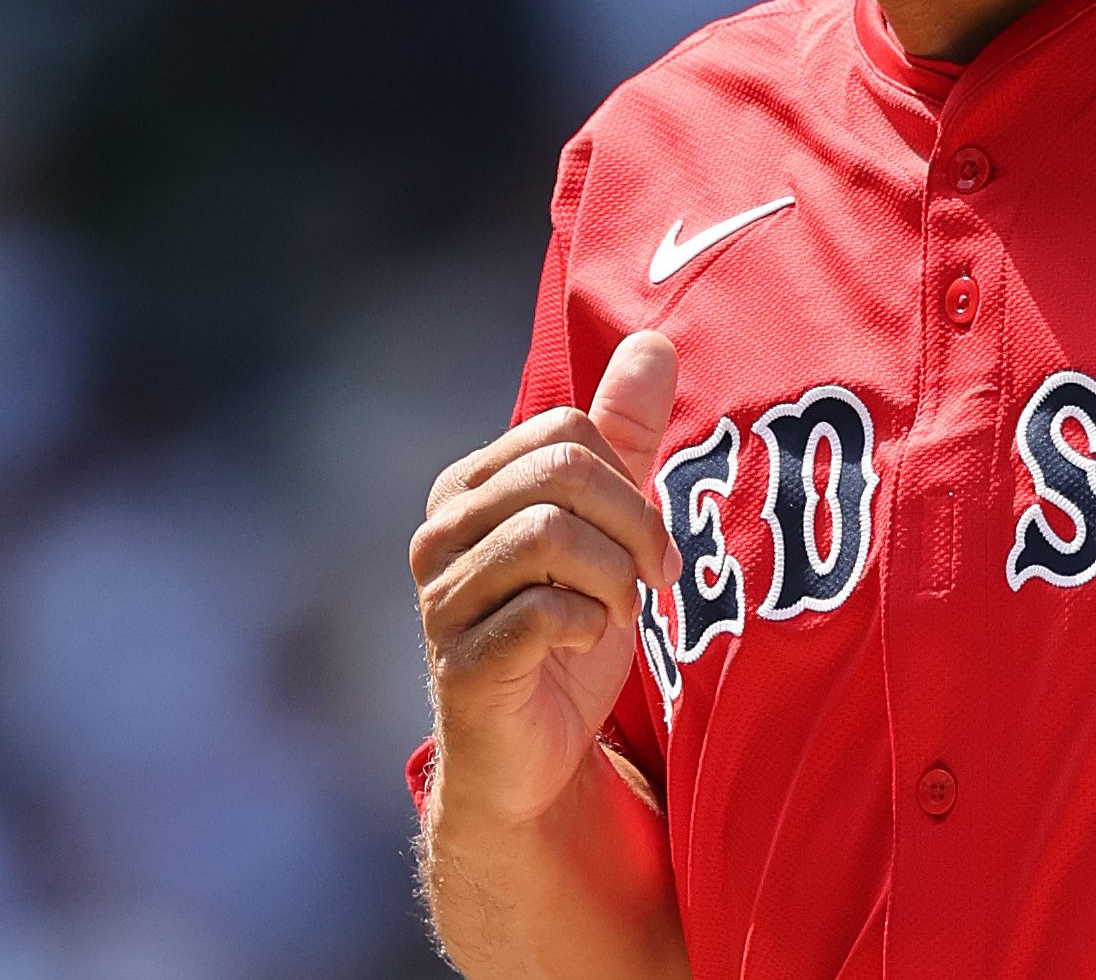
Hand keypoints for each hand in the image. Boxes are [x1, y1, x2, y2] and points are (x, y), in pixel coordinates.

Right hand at [414, 330, 683, 828]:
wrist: (537, 755)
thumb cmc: (567, 631)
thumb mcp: (607, 527)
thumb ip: (623, 438)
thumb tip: (654, 340)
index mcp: (470, 487)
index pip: (569, 429)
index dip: (631, 481)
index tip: (652, 544)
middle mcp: (441, 533)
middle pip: (563, 471)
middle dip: (634, 525)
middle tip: (654, 580)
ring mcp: (443, 598)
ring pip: (554, 536)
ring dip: (614, 581)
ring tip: (614, 616)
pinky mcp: (462, 661)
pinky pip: (545, 610)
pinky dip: (589, 626)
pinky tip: (582, 646)